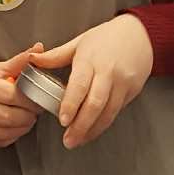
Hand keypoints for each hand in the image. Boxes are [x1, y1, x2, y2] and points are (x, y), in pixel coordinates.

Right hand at [0, 47, 40, 150]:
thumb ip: (20, 62)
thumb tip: (38, 49)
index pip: (12, 96)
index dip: (30, 100)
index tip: (38, 99)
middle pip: (9, 118)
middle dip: (28, 116)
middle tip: (34, 111)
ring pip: (4, 133)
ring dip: (22, 129)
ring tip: (26, 119)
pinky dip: (11, 137)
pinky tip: (14, 128)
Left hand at [32, 15, 154, 148]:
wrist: (141, 34)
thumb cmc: (108, 37)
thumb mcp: (80, 42)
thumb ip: (56, 55)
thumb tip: (33, 60)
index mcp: (91, 59)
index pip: (80, 85)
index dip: (71, 104)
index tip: (63, 120)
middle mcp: (108, 72)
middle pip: (95, 104)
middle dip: (81, 126)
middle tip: (68, 140)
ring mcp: (123, 83)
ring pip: (108, 112)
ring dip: (93, 130)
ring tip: (78, 140)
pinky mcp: (133, 91)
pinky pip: (117, 111)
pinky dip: (104, 124)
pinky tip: (93, 131)